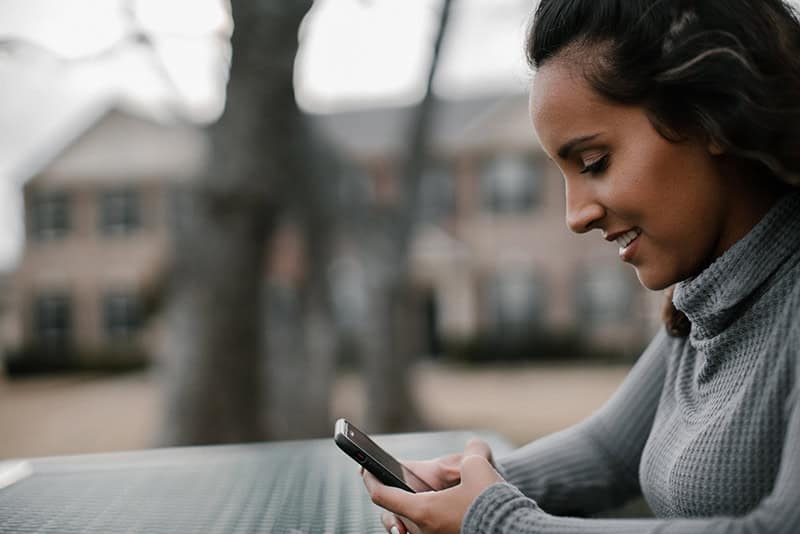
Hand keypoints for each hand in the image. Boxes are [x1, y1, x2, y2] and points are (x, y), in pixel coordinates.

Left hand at [364, 441, 502, 533]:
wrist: (515, 529)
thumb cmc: (491, 501)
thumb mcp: (477, 466)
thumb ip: (470, 452)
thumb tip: (474, 449)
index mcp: (423, 511)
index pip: (381, 495)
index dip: (369, 478)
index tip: (364, 468)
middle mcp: (423, 532)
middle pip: (394, 512)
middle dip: (393, 495)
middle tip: (393, 481)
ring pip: (410, 526)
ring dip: (409, 511)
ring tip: (412, 500)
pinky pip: (425, 533)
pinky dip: (424, 522)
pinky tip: (432, 512)